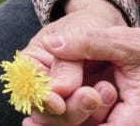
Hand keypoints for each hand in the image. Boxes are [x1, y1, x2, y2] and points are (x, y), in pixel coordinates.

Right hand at [19, 0, 124, 125]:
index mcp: (32, 65)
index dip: (42, 97)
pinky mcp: (83, 112)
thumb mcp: (77, 33)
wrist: (109, 29)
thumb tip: (59, 88)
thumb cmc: (88, 24)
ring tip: (108, 92)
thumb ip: (68, 61)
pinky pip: (86, 124)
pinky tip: (108, 117)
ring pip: (65, 122)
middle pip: (46, 112)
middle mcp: (43, 87)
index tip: (58, 102)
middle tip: (93, 96)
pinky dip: (96, 122)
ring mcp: (63, 101)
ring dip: (85, 114)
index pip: (30, 87)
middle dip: (70, 109)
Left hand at [36, 24, 139, 125]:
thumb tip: (53, 42)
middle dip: (61, 125)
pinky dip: (79, 117)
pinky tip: (55, 107)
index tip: (34, 120)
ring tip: (32, 120)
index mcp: (139, 122)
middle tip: (27, 122)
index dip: (64, 125)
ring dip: (67, 122)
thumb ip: (90, 43)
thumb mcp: (130, 43)